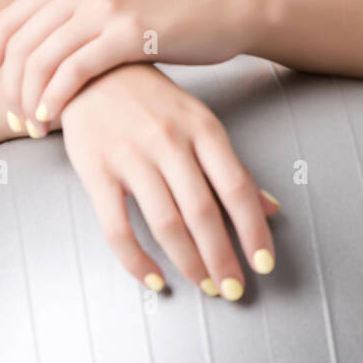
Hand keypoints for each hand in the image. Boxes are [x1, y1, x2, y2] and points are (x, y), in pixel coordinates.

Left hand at [0, 0, 250, 131]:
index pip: (6, 22)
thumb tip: (36, 60)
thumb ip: (75, 24)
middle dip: (5, 89)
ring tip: (33, 128)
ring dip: (28, 99)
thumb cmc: (170, 20)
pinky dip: (54, 98)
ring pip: (40, 59)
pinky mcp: (126, 31)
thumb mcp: (113, 10)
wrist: (226, 9)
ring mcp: (104, 6)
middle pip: (17, 43)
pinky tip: (53, 120)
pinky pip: (73, 70)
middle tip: (10, 122)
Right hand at [60, 62, 279, 300]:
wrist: (91, 72)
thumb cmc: (153, 101)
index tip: (264, 266)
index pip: (237, 188)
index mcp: (203, 128)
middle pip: (203, 213)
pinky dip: (136, 261)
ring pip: (166, 224)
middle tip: (233, 291)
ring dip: (189, 263)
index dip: (254, 231)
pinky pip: (117, 228)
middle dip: (222, 259)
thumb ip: (232, 168)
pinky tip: (155, 281)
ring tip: (205, 287)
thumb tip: (271, 210)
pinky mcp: (96, 172)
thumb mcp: (200, 122)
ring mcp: (131, 157)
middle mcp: (169, 141)